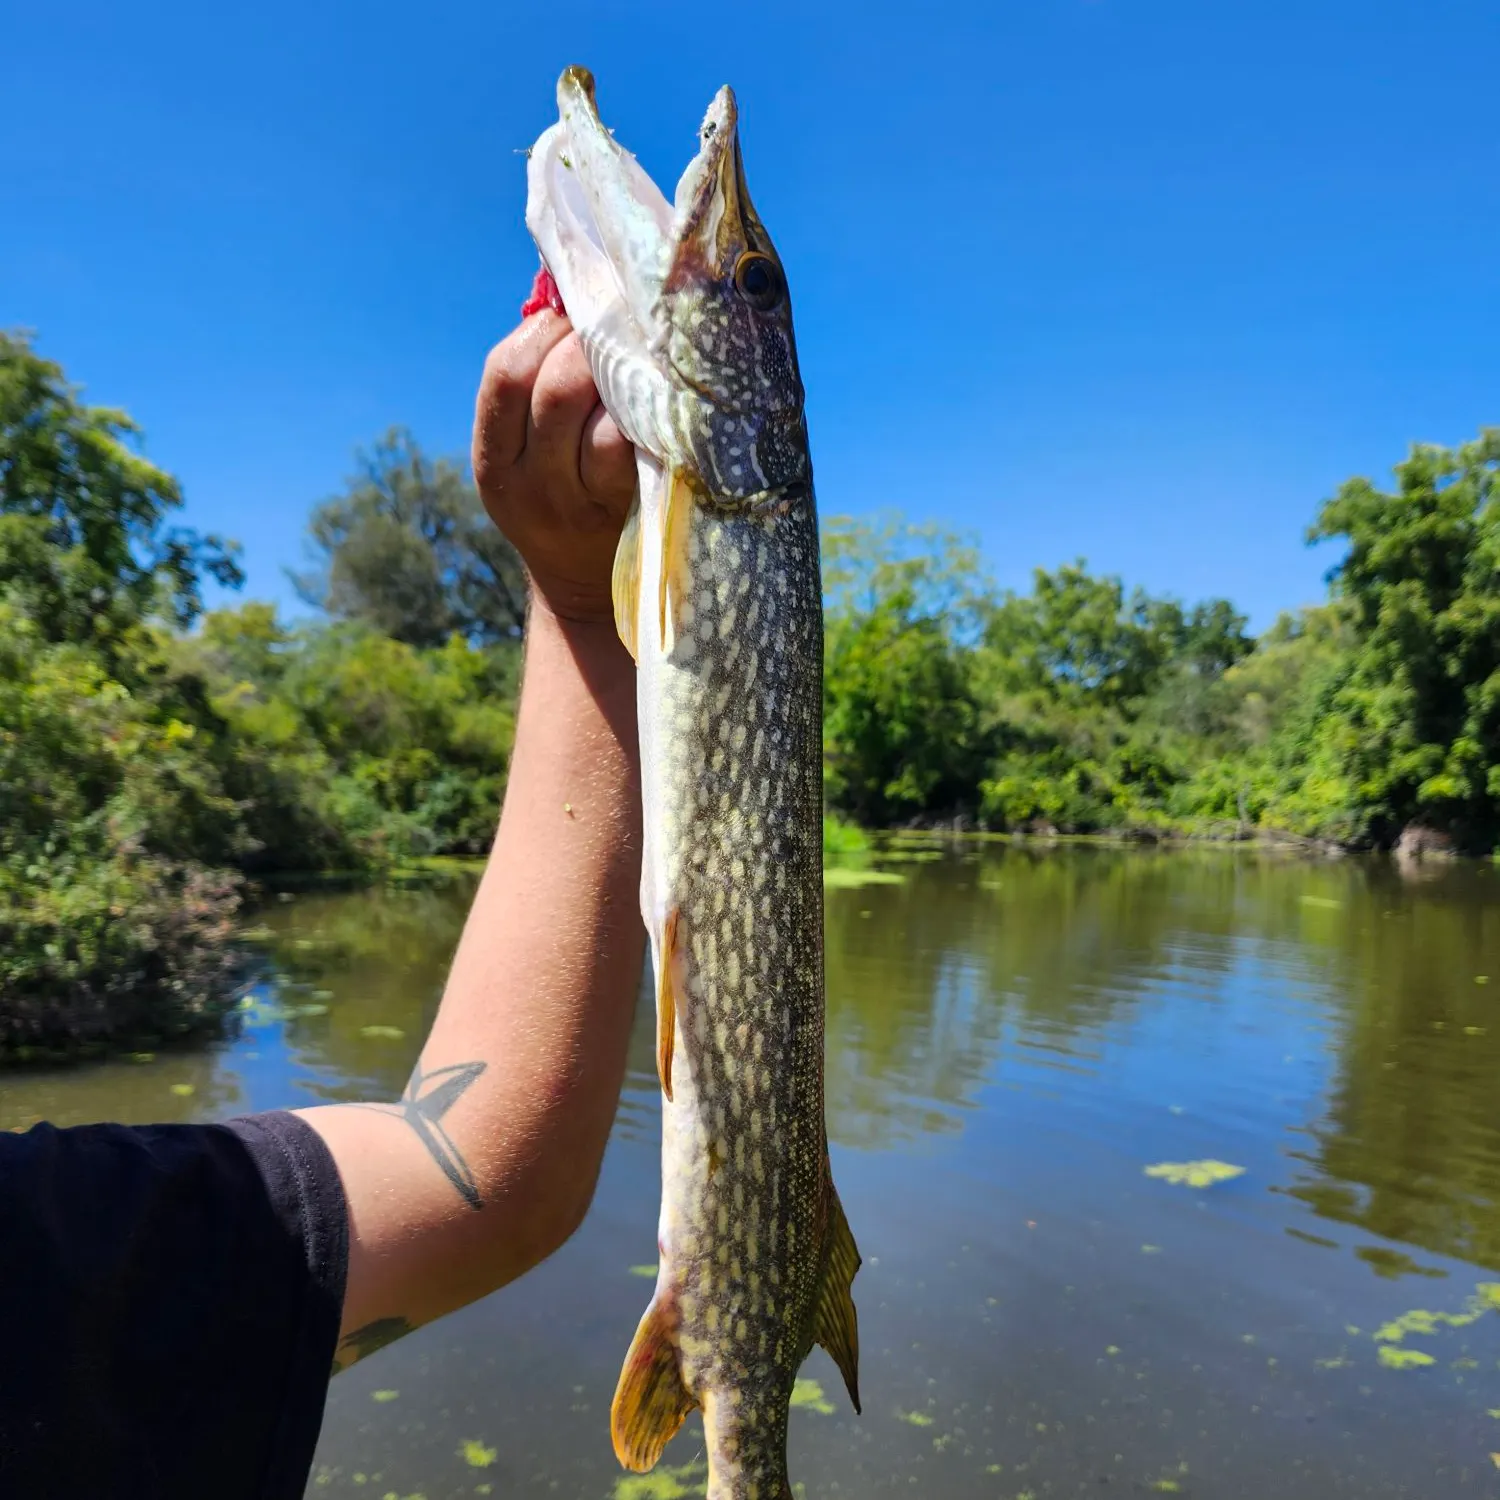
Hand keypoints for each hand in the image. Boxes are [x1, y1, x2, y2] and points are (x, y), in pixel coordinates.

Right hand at [472, 311, 635, 624]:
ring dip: (628, 379)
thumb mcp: (532, 454)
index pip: (505, 375)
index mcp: (495, 459)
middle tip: (622, 329)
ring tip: (646, 358)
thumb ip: (540, 384)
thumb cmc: (567, 497)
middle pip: (555, 391)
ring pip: (601, 422)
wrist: (586, 593)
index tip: (574, 311)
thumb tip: (563, 287)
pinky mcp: (626, 515)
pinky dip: (651, 417)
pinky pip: (638, 454)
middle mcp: (530, 485)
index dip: (542, 331)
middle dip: (592, 347)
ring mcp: (580, 505)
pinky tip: (665, 398)